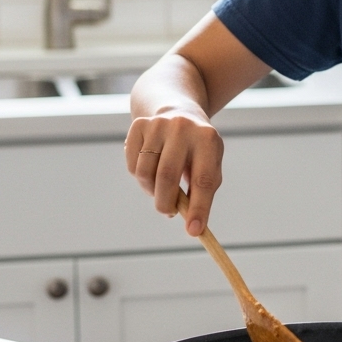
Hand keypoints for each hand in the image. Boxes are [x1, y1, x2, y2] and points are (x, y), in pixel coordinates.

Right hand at [124, 109, 223, 236]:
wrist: (177, 109)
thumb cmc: (197, 149)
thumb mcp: (209, 163)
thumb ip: (202, 192)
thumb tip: (192, 225)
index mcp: (207, 139)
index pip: (204, 180)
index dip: (199, 208)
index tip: (194, 231)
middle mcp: (182, 127)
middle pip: (167, 176)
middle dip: (166, 203)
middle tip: (169, 212)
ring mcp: (158, 124)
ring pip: (145, 173)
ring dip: (151, 191)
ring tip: (161, 187)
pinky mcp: (138, 125)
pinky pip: (132, 165)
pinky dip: (140, 177)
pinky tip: (151, 169)